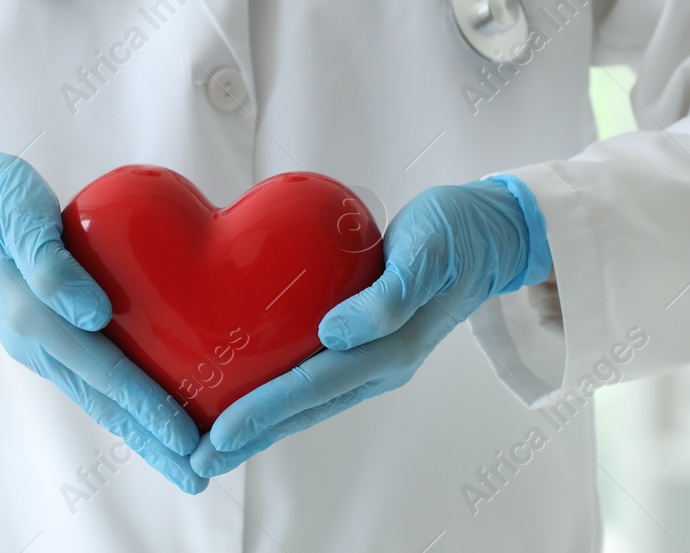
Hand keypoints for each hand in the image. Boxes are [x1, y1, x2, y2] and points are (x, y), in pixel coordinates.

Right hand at [0, 144, 204, 491]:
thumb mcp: (19, 216)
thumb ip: (50, 265)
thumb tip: (92, 313)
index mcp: (33, 316)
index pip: (103, 371)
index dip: (146, 405)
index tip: (185, 437)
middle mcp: (35, 341)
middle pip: (102, 401)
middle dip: (150, 439)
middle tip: (198, 475)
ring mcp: (36, 343)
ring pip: (96, 396)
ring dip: (138, 430)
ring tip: (180, 458)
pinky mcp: (43, 335)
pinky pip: (88, 376)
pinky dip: (120, 401)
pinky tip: (146, 412)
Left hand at [190, 176, 550, 477]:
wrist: (487, 232)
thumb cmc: (456, 236)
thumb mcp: (428, 254)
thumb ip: (389, 296)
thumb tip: (337, 331)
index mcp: (392, 348)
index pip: (314, 384)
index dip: (265, 408)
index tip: (222, 431)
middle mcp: (380, 363)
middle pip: (306, 406)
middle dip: (253, 433)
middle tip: (202, 458)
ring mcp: (375, 357)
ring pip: (310, 400)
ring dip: (264, 422)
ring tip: (219, 442)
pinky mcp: (368, 341)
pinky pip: (317, 376)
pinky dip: (282, 394)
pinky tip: (254, 395)